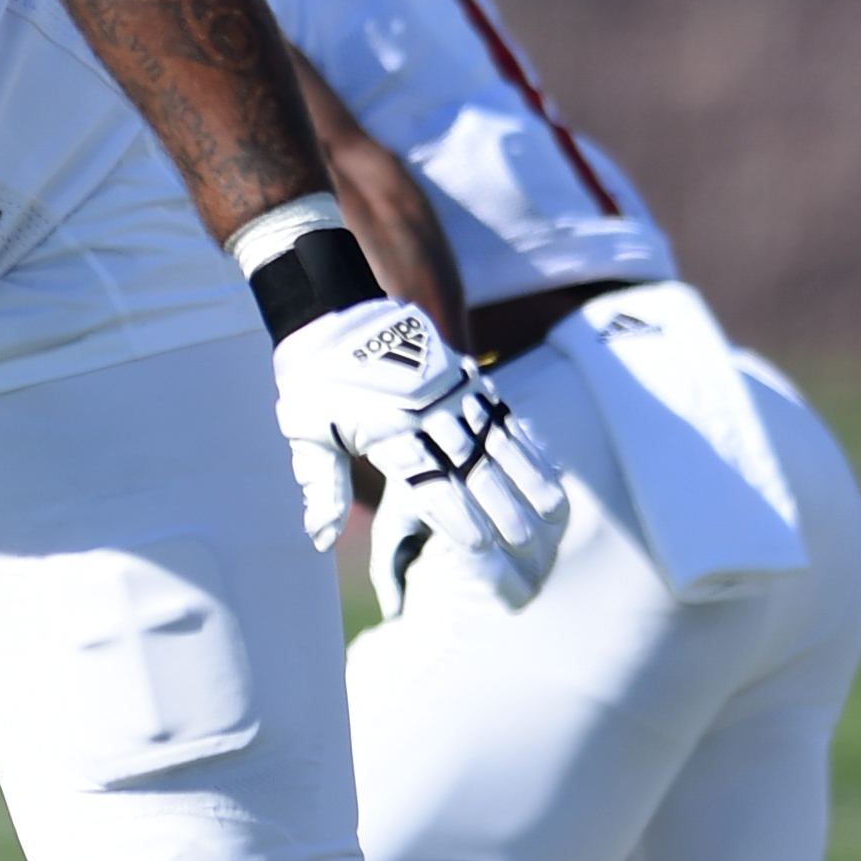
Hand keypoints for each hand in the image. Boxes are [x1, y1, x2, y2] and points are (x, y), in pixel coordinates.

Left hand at [271, 295, 569, 609]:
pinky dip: (527, 442)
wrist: (331, 315)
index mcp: (385, 429)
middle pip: (470, 465)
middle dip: (501, 505)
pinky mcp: (464, 375)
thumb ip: (323, 490)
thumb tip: (321, 542)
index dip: (456, 515)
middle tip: (525, 544)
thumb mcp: (307, 436)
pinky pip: (502, 412)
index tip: (481, 546)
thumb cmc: (317, 386)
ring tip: (553, 511)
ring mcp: (449, 390)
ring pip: (496, 439)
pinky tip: (546, 467)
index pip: (428, 481)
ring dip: (527, 476)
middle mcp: (424, 410)